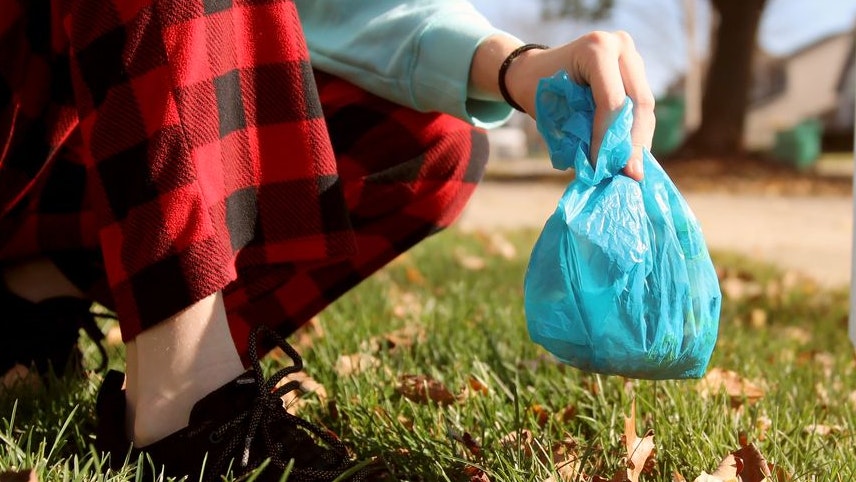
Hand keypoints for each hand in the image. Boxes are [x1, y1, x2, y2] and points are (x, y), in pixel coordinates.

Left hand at [470, 32, 654, 180]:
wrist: (536, 69)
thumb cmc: (538, 90)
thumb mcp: (553, 110)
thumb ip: (580, 134)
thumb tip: (604, 168)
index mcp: (596, 49)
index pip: (611, 101)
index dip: (608, 137)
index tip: (600, 166)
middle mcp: (620, 46)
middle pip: (638, 102)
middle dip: (633, 142)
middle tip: (630, 174)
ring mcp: (632, 56)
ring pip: (645, 106)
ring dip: (639, 140)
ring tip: (632, 170)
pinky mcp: (636, 70)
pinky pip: (642, 106)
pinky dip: (637, 132)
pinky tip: (632, 156)